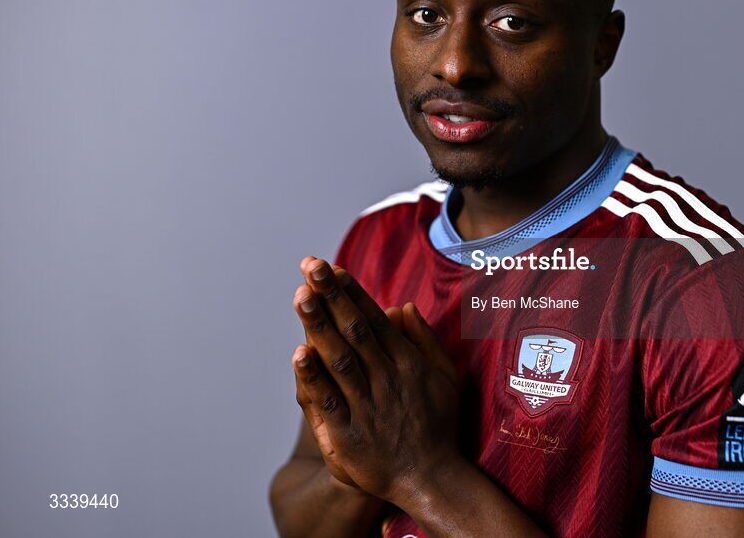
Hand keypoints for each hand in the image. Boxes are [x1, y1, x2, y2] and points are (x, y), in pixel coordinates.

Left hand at [290, 257, 458, 502]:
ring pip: (340, 359)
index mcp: (406, 362)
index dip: (351, 292)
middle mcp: (387, 379)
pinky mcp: (349, 435)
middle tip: (310, 265)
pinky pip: (330, 401)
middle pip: (354, 330)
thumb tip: (403, 306)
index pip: (374, 318)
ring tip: (301, 296)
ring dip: (319, 326)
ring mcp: (367, 406)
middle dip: (331, 296)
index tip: (331, 268)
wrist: (430, 478)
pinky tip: (299, 354)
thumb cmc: (437, 425)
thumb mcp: (444, 376)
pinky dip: (314, 378)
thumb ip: (424, 339)